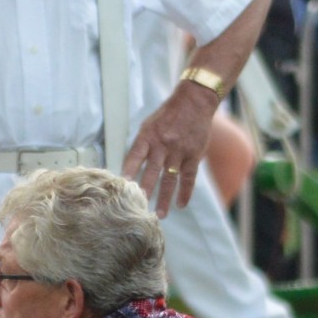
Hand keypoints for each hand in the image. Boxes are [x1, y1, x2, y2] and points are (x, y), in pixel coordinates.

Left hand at [123, 83, 215, 215]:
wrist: (194, 102)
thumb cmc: (167, 115)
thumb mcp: (148, 125)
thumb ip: (140, 146)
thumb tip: (129, 168)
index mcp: (148, 137)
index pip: (135, 156)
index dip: (128, 171)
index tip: (122, 186)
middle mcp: (163, 146)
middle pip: (152, 172)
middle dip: (145, 191)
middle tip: (138, 209)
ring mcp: (179, 152)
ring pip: (170, 179)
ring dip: (164, 198)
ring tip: (159, 214)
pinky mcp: (194, 155)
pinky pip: (189, 177)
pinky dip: (185, 192)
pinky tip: (181, 204)